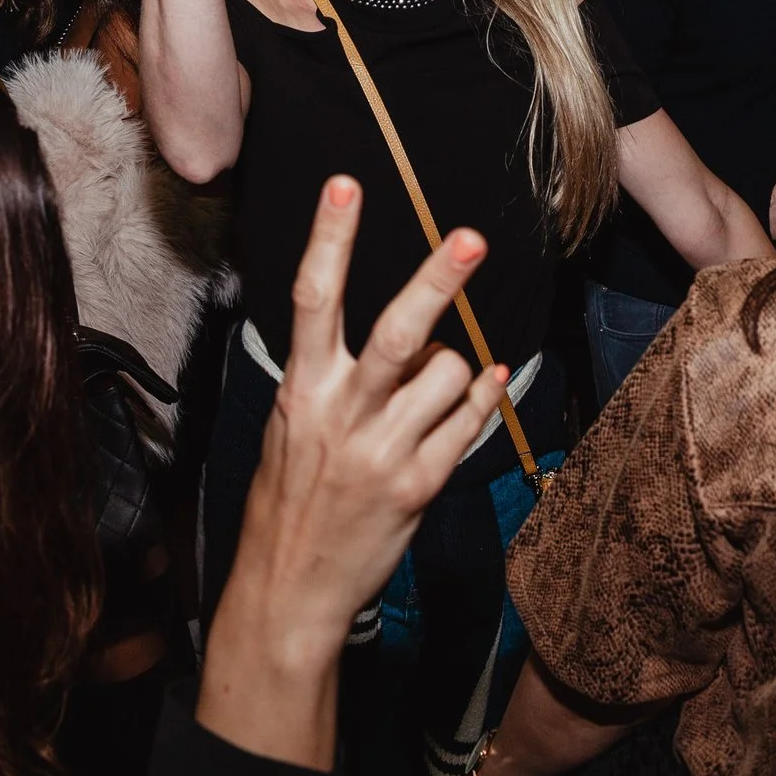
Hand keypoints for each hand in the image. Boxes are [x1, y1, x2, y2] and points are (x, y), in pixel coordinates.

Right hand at [197, 177, 506, 768]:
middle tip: (471, 236)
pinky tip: (486, 381)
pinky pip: (466, 423)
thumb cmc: (290, 501)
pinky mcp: (417, 486)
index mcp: (302, 390)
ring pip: (445, 374)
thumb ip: (328, 378)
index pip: (312, 299)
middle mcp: (341, 414)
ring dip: (453, 364)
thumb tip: (391, 334)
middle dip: (436, 280)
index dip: (330, 237)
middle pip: (398, 332)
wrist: (290, 590)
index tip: (346, 184)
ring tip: (435, 383)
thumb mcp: (291, 428)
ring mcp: (382, 451)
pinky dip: (480, 396)